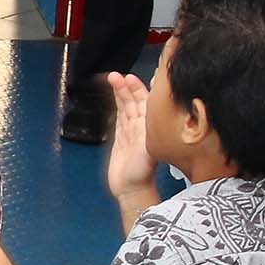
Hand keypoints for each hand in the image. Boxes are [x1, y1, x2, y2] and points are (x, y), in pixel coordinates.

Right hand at [103, 71, 155, 204]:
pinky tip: (114, 95)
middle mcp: (141, 126)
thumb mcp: (148, 153)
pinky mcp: (122, 136)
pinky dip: (116, 103)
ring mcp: (131, 130)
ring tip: (113, 78)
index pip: (148, 101)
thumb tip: (151, 120)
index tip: (139, 75)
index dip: (144, 88)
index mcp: (150, 127)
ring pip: (126, 105)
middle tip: (120, 75)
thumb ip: (148, 137)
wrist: (130, 189)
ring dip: (120, 91)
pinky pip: (119, 115)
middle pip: (135, 100)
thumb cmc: (142, 174)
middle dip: (128, 86)